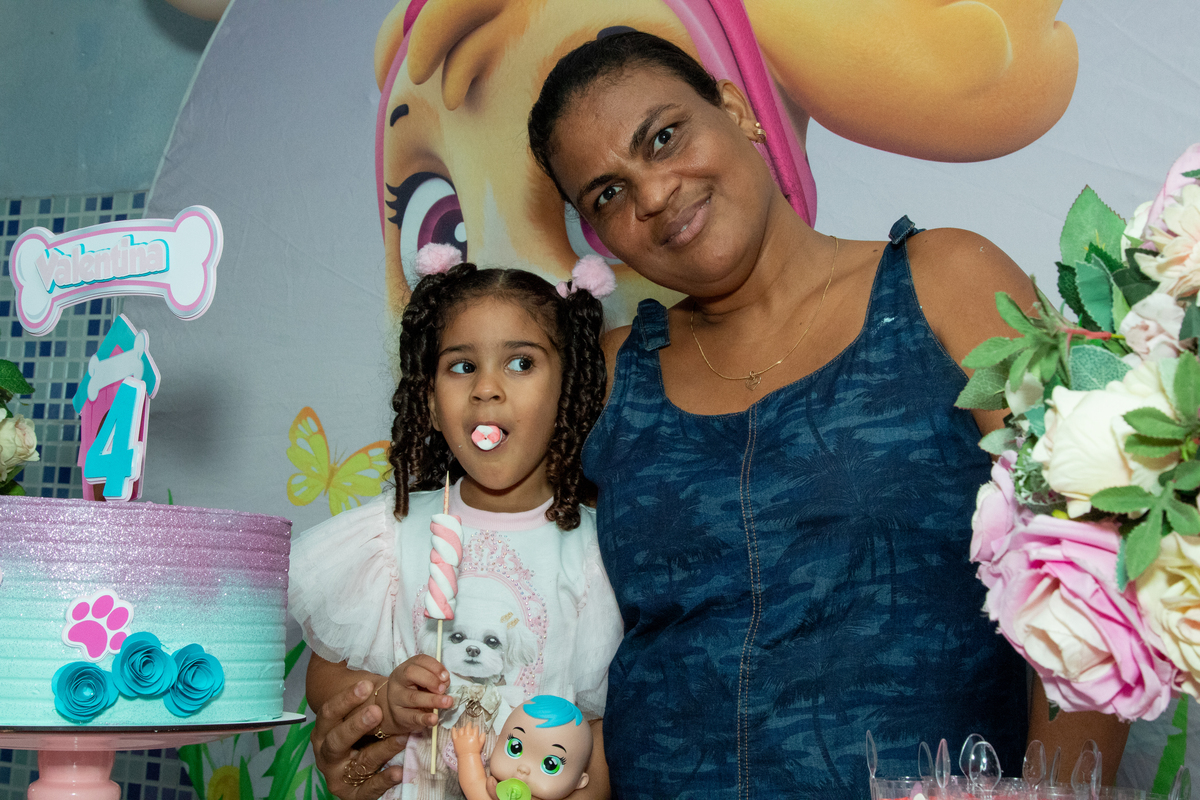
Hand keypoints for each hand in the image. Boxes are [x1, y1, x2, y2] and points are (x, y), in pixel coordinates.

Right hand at [311, 679, 406, 799]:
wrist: (348, 777)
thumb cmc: (354, 740)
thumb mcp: (350, 722)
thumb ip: (361, 705)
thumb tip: (374, 679)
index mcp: (323, 733)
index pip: (329, 713)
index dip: (345, 699)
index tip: (366, 685)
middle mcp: (327, 755)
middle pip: (338, 740)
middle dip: (356, 725)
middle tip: (376, 711)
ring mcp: (338, 776)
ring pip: (359, 763)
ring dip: (382, 749)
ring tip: (401, 738)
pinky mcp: (352, 795)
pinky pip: (369, 788)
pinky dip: (384, 779)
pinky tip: (398, 772)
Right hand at [386, 654, 451, 731]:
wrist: (397, 711)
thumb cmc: (414, 691)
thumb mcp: (423, 681)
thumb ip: (435, 679)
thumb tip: (445, 683)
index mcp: (405, 668)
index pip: (419, 660)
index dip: (434, 667)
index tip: (446, 676)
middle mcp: (398, 681)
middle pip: (411, 673)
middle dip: (430, 680)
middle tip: (443, 689)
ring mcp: (396, 699)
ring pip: (413, 697)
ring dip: (433, 700)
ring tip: (447, 702)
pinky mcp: (399, 716)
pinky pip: (413, 717)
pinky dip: (425, 718)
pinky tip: (434, 718)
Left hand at [451, 722, 485, 756]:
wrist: (467, 757)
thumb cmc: (475, 751)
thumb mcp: (480, 744)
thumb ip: (482, 738)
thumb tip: (483, 733)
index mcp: (474, 736)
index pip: (475, 728)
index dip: (476, 727)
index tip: (476, 727)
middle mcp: (467, 736)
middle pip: (468, 727)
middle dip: (469, 724)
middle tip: (470, 723)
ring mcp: (461, 737)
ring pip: (461, 729)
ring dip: (463, 727)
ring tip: (464, 727)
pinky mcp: (456, 740)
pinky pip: (454, 733)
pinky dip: (453, 730)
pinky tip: (454, 728)